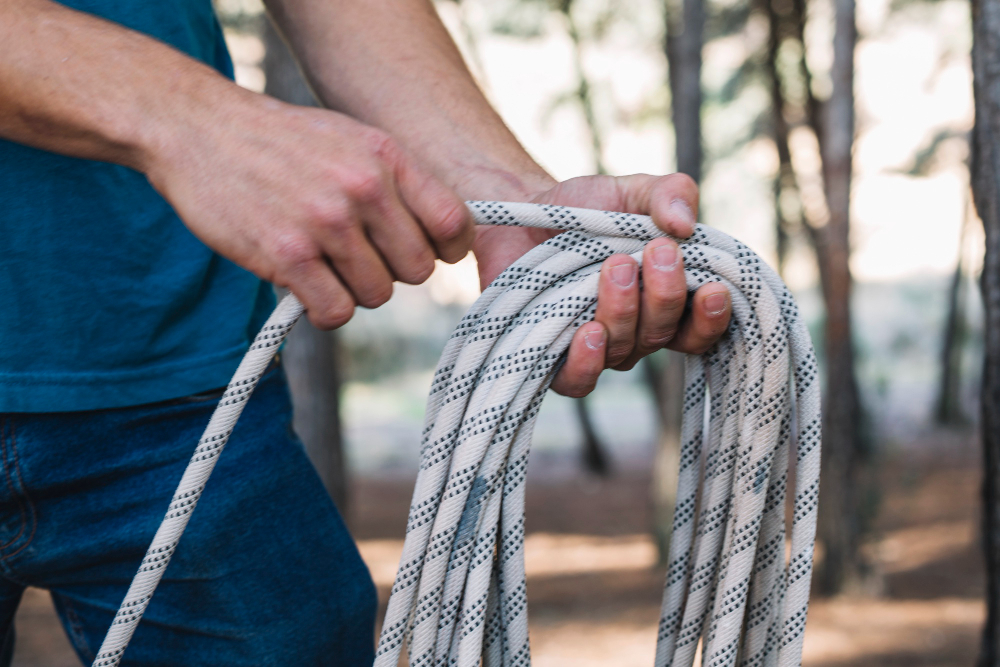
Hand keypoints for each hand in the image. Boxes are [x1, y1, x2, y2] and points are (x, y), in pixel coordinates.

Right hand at [145, 92, 475, 328]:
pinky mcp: (287, 255)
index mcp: (385, 157)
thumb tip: (446, 235)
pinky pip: (335, 312)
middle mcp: (362, 187)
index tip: (425, 252)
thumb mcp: (351, 140)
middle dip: (391, 272)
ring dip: (352, 290)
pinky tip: (304, 285)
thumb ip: (398, 182)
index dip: (446, 249)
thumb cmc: (280, 142)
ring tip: (323, 264)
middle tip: (357, 257)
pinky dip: (323, 309)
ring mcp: (325, 221)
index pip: (454, 223)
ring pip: (377, 294)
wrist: (197, 127)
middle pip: (417, 270)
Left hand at [473, 173, 731, 396]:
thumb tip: (686, 223)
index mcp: (663, 300)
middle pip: (662, 334)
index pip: (699, 328)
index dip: (711, 319)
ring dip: (624, 310)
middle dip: (665, 295)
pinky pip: (579, 382)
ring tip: (613, 267)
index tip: (714, 290)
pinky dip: (587, 362)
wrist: (521, 215)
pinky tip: (588, 332)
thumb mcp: (631, 192)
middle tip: (656, 251)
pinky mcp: (555, 362)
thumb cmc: (583, 210)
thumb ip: (668, 194)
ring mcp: (598, 350)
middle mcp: (636, 332)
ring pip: (624, 352)